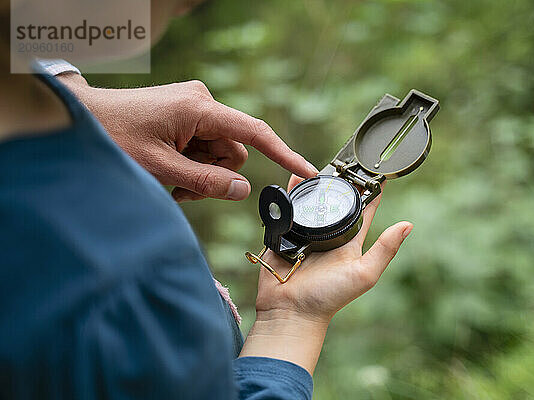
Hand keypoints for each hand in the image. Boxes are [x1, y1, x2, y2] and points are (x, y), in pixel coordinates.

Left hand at [57, 73, 318, 200]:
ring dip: (201, 173)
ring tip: (170, 181)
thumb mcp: (160, 169)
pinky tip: (169, 169)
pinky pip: (205, 147)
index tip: (307, 170)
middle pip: (233, 152)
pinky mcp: (186, 116)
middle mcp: (202, 102)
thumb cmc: (114, 139)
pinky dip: (192, 165)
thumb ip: (205, 181)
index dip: (283, 153)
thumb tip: (243, 189)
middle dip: (214, 176)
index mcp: (199, 108)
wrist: (82, 118)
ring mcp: (194, 108)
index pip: (254, 133)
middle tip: (183, 190)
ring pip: (218, 153)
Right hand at [240, 175, 412, 373]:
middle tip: (342, 161)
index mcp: (350, 241)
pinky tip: (292, 178)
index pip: (363, 210)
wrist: (290, 311)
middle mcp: (329, 235)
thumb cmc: (329, 298)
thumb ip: (385, 249)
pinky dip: (290, 193)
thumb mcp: (364, 273)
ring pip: (312, 202)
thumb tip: (408, 225)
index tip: (376, 171)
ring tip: (318, 166)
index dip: (370, 191)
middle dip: (339, 183)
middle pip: (336, 201)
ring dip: (314, 185)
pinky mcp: (284, 234)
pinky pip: (287, 209)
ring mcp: (305, 234)